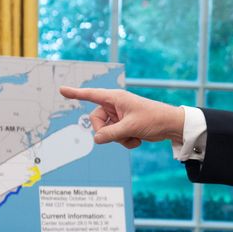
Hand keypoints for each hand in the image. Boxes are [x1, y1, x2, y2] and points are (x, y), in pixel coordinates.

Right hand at [59, 86, 184, 149]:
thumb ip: (111, 134)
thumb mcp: (130, 128)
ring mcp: (119, 116)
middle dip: (106, 132)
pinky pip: (115, 137)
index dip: (76, 93)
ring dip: (118, 139)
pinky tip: (137, 139)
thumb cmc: (153, 119)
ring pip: (106, 131)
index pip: (91, 95)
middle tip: (121, 134)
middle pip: (96, 121)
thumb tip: (96, 139)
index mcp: (115, 98)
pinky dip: (125, 141)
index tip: (62, 90)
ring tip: (134, 137)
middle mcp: (115, 106)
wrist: (170, 125)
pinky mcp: (124, 126)